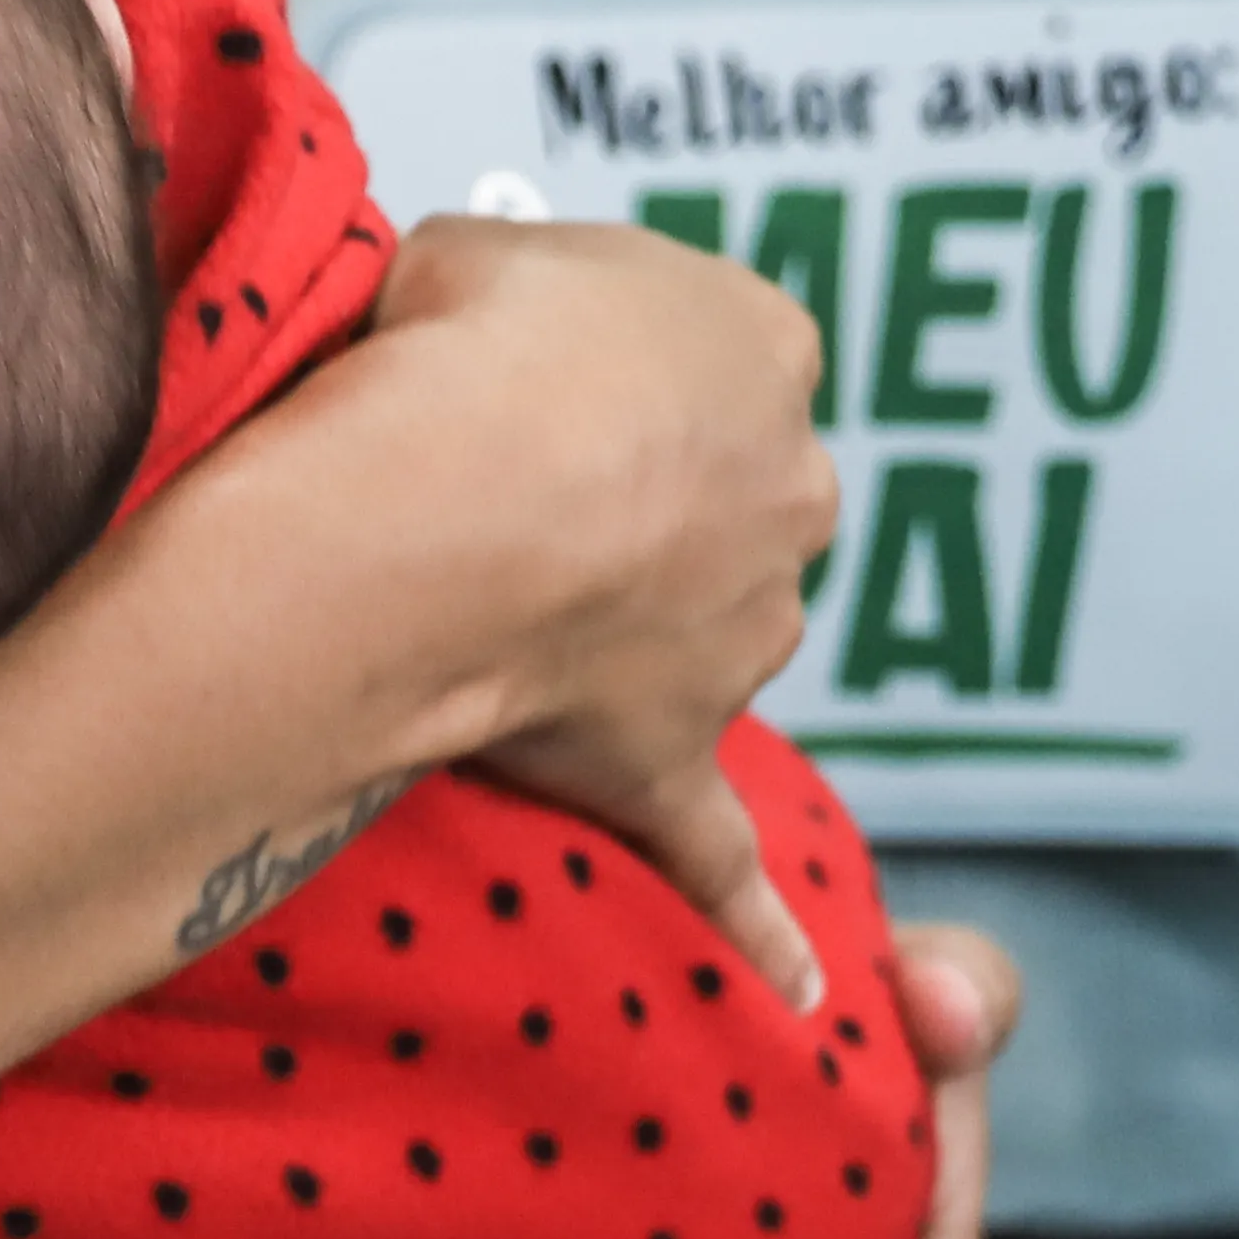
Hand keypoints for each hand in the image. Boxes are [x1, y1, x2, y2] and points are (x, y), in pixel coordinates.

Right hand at [356, 213, 842, 1001]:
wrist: (442, 497)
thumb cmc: (456, 358)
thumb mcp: (475, 253)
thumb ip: (509, 293)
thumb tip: (467, 318)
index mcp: (760, 345)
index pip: (708, 360)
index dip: (606, 380)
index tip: (528, 389)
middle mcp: (788, 489)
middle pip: (720, 506)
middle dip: (631, 512)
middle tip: (502, 503)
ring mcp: (747, 632)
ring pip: (699, 643)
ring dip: (617, 640)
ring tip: (482, 613)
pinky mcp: (679, 754)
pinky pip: (724, 855)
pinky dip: (760, 924)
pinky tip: (795, 985)